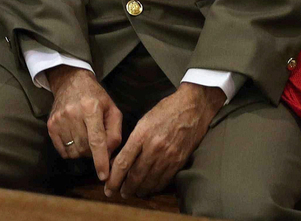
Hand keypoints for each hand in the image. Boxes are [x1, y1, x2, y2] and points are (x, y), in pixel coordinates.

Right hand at [46, 66, 123, 181]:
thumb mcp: (112, 110)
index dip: (100, 160)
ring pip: (74, 151)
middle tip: (96, 141)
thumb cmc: (95, 97)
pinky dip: (72, 151)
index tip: (104, 176)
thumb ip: (115, 133)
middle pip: (85, 148)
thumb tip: (109, 155)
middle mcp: (73, 113)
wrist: (70, 81)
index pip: (97, 140)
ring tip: (85, 136)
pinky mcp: (50, 125)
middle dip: (94, 152)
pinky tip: (75, 137)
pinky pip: (63, 151)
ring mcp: (59, 119)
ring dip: (83, 151)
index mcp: (91, 107)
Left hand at [104, 83, 223, 198]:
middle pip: (136, 176)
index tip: (108, 188)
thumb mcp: (144, 121)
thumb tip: (121, 160)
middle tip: (119, 194)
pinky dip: (155, 187)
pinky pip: (164, 180)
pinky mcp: (179, 161)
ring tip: (133, 193)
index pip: (123, 162)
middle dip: (125, 188)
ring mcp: (168, 156)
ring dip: (140, 190)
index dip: (114, 179)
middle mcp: (154, 147)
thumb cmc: (165, 111)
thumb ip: (133, 141)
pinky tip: (150, 188)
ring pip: (150, 181)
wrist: (192, 108)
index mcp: (142, 134)